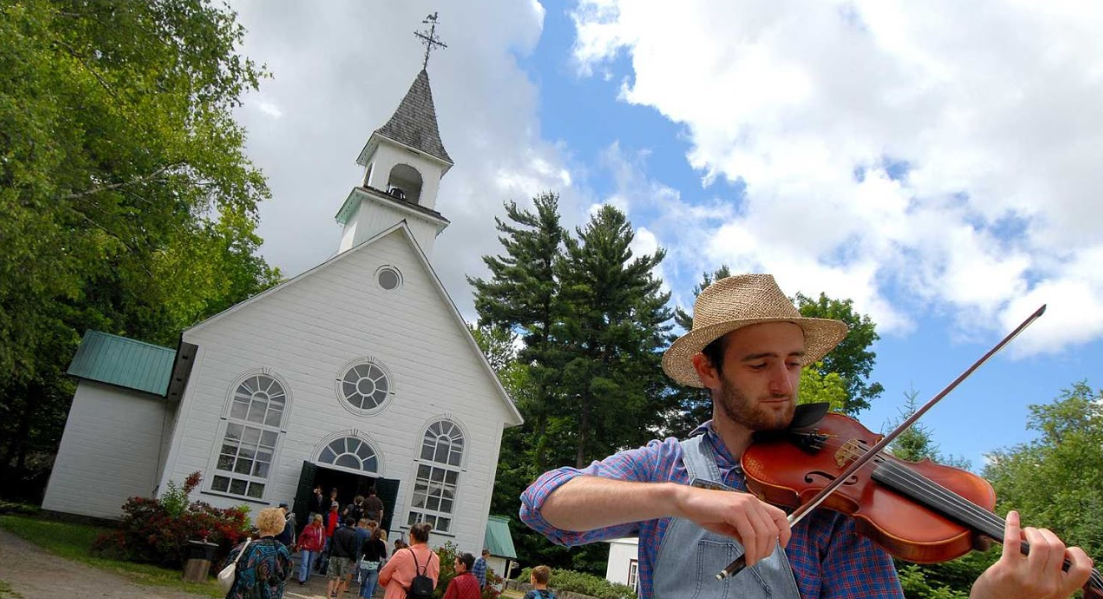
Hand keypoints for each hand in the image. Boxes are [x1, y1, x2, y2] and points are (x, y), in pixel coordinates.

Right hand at [673, 486, 789, 565]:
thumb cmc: (707, 511)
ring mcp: (744, 505)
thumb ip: (745, 531)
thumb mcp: (732, 523)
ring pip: (763, 534)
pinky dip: (751, 550)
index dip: (786, 532)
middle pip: (772, 529)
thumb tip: (755, 546)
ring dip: (759, 552)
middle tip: (758, 559)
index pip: (780, 516)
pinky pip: (750, 536)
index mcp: (753, 502)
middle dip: (768, 549)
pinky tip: (747, 558)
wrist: (688, 502)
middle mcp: (752, 501)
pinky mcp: (735, 511)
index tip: (783, 545)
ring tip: (751, 560)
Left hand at [970, 511, 1093, 598]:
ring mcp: (1027, 578)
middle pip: (1057, 547)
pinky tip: (1012, 515)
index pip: (1082, 569)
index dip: (1077, 553)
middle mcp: (1047, 586)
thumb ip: (1063, 578)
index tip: (1064, 548)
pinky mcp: (1006, 570)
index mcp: (1060, 591)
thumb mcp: (1047, 593)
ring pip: (1040, 543)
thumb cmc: (1019, 596)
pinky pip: (1013, 540)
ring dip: (1032, 531)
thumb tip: (1088, 560)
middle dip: (1046, 535)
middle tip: (1035, 536)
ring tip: (1025, 533)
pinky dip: (1013, 524)